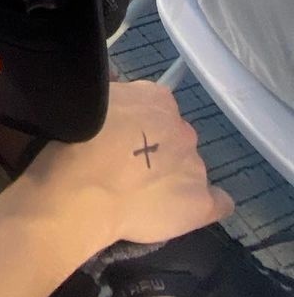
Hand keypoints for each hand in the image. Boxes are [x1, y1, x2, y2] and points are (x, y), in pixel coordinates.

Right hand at [28, 81, 231, 252]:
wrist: (82, 189)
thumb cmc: (78, 141)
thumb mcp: (93, 100)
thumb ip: (114, 94)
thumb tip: (117, 87)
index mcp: (158, 99)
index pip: (156, 107)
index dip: (139, 124)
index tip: (122, 136)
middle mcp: (183, 129)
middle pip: (176, 137)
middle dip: (158, 149)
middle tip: (129, 164)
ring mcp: (195, 167)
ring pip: (190, 168)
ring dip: (174, 175)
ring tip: (144, 192)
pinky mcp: (200, 204)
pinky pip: (219, 203)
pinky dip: (209, 204)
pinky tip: (187, 208)